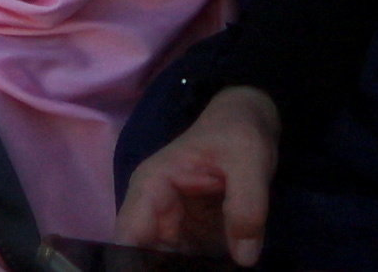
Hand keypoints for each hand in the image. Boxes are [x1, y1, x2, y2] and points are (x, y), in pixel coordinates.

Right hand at [115, 89, 282, 267]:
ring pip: (165, 266)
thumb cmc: (239, 131)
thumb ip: (247, 203)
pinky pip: (188, 265)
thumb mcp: (249, 159)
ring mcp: (172, 228)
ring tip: (212, 268)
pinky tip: (218, 268)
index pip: (127, 238)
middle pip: (144, 259)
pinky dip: (201, 269)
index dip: (132, 266)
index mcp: (151, 187)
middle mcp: (154, 212)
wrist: (249, 120)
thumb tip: (245, 257)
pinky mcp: (192, 239)